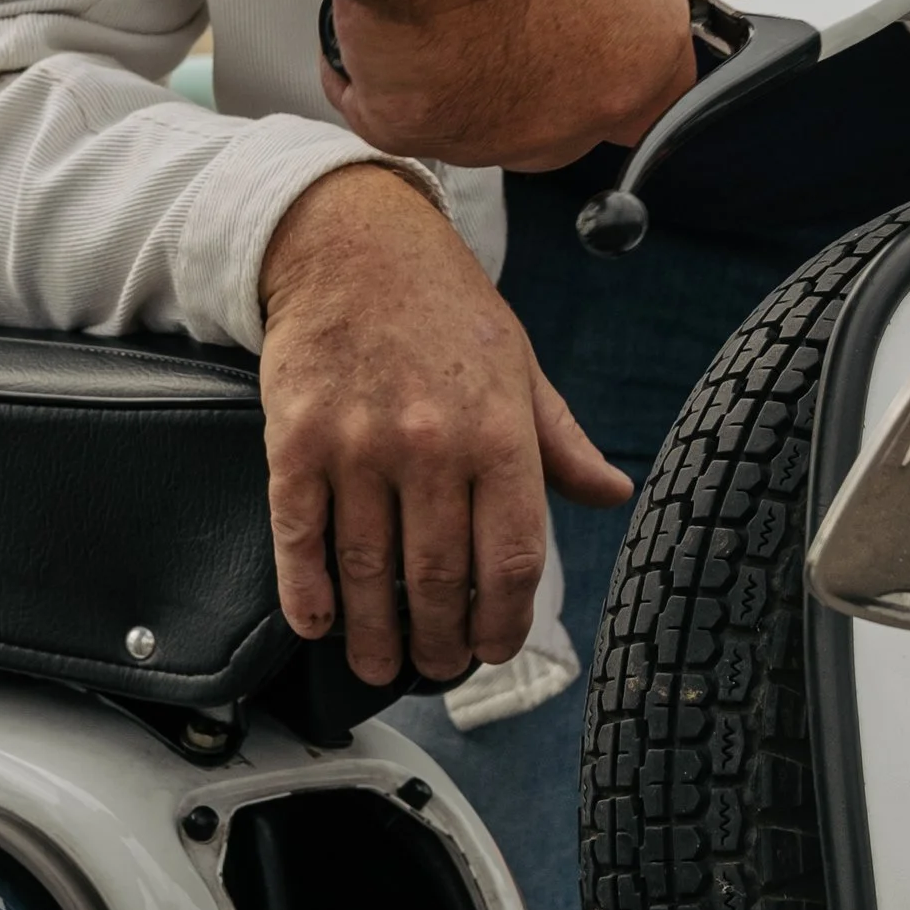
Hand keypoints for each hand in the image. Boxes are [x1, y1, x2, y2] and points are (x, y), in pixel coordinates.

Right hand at [258, 165, 627, 687]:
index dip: (504, 621)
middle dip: (437, 642)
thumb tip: (613, 493)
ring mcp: (359, 444)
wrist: (351, 242)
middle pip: (439, 578)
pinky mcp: (297, 440)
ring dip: (374, 633)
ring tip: (378, 665)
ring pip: (368, 569)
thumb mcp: (520, 367)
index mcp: (499, 432)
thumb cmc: (444, 307)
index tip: (492, 648)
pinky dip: (306, 591)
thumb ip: (562, 442)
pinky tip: (316, 623)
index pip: (513, 558)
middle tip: (434, 667)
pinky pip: (300, 535)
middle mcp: (432, 444)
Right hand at [323, 0, 694, 171]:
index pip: (648, 104)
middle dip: (519, 83)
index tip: (579, 61)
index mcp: (643, 55)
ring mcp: (499, 135)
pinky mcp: (420, 135)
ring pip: (466, 123)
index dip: (603, 80)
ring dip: (446, 78)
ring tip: (428, 0)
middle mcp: (581, 111)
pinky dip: (372, 72)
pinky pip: (388, 111)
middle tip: (487, 19)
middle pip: (552, 126)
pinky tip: (380, 22)